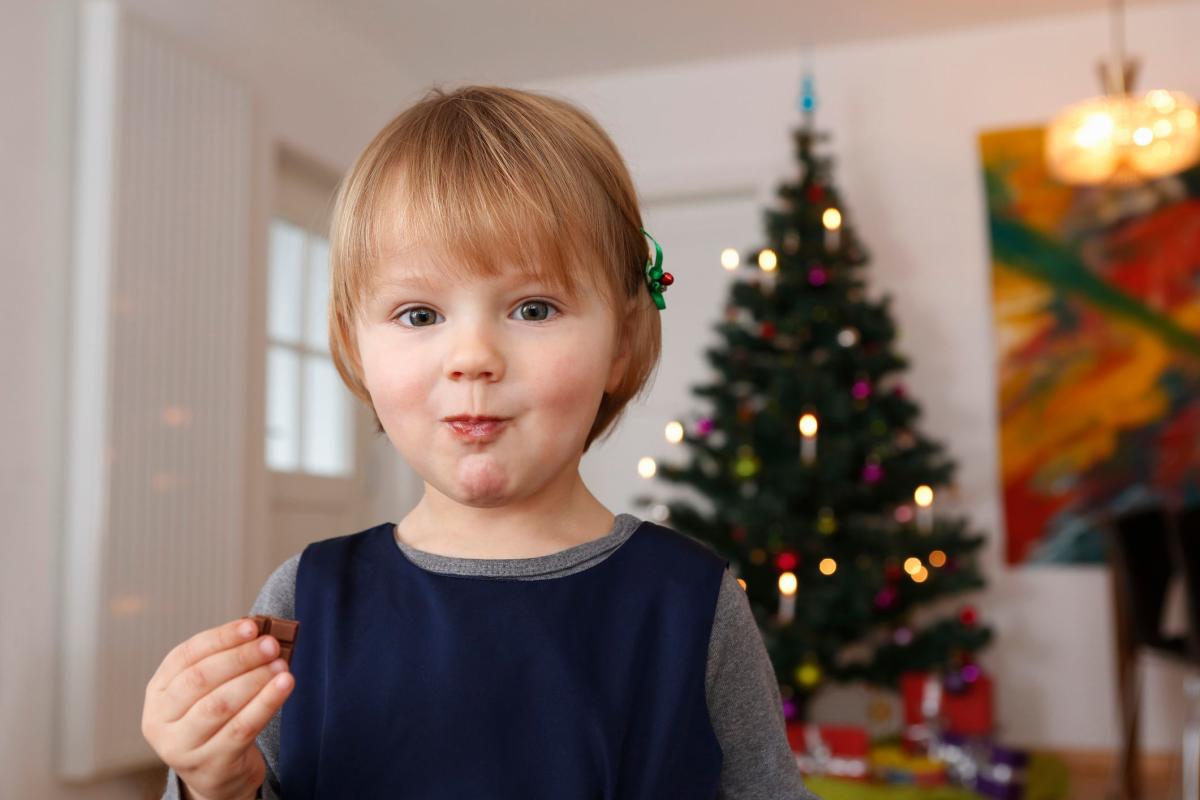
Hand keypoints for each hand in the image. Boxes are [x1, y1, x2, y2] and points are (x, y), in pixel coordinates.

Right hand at [142, 617, 293, 799]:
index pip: (185, 656)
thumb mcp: (207, 692)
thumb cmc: (215, 721)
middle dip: (240, 657)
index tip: (251, 626)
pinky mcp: (211, 765)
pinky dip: (266, 703)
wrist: (217, 774)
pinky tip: (285, 685)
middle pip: (200, 679)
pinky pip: (242, 728)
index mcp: (158, 692)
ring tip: (281, 665)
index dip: (220, 638)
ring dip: (254, 679)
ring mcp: (182, 747)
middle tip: (271, 644)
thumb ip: (224, 662)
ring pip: (220, 705)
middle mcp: (160, 721)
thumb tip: (260, 631)